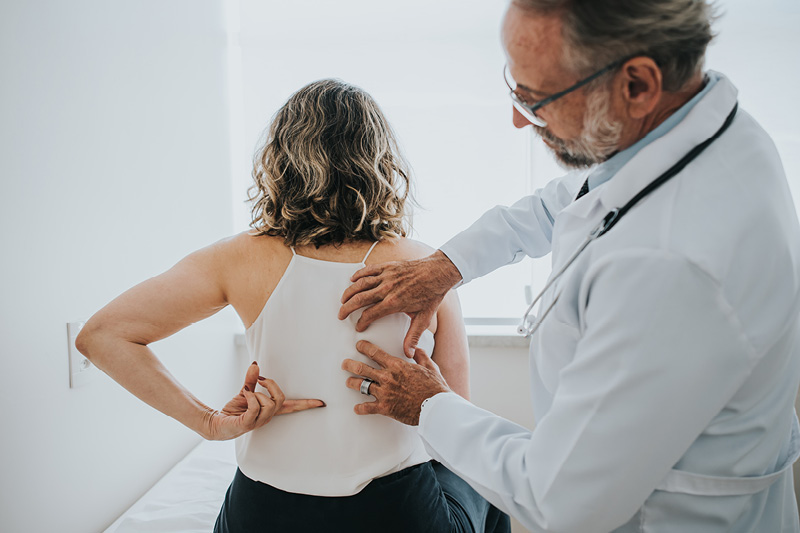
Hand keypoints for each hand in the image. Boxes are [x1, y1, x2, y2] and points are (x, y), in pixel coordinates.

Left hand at [204, 361, 324, 440]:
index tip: (320, 402)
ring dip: (257, 393)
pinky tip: (243, 395)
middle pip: (281, 399)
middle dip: (272, 385)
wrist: (215, 424)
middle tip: (260, 379)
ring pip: (268, 404)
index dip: (306, 404)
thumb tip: (256, 364)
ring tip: (246, 392)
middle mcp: (267, 417)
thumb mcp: (245, 392)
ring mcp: (258, 422)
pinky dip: (249, 397)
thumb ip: (252, 380)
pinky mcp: (247, 424)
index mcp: (270, 410)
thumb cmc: (233, 411)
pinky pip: (254, 408)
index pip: (291, 407)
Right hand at [338, 250, 461, 356]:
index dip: (361, 322)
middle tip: (341, 314)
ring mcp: (386, 276)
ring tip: (343, 299)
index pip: (370, 314)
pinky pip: (369, 270)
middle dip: (347, 308)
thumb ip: (413, 336)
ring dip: (349, 292)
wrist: (438, 272)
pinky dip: (358, 274)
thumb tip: (409, 353)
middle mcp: (387, 289)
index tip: (358, 326)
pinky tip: (353, 279)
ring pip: (360, 284)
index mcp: (393, 303)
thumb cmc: (431, 293)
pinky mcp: (388, 267)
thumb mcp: (423, 318)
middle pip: (359, 299)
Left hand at [342, 340, 449, 425]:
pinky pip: (367, 408)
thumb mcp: (430, 367)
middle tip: (345, 364)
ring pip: (361, 386)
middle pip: (362, 368)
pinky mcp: (385, 408)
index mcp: (397, 366)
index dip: (364, 347)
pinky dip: (360, 409)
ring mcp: (384, 393)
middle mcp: (387, 377)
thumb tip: (417, 349)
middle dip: (350, 365)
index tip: (359, 345)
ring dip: (352, 383)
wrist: (436, 407)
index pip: (375, 353)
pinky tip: (356, 409)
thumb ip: (421, 356)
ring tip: (348, 382)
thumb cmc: (434, 387)